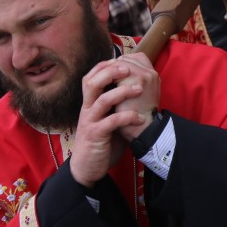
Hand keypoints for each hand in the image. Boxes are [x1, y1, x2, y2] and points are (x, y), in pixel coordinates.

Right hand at [69, 56, 159, 187]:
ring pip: (102, 100)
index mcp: (90, 103)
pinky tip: (139, 118)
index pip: (91, 77)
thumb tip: (134, 84)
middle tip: (128, 69)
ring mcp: (90, 122)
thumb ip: (115, 103)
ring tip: (139, 90)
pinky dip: (127, 117)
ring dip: (122, 92)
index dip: (105, 65)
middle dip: (110, 72)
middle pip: (92, 82)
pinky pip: (111, 122)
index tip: (123, 59)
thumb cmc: (102, 140)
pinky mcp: (96, 136)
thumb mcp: (107, 117)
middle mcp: (87, 109)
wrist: (88, 167)